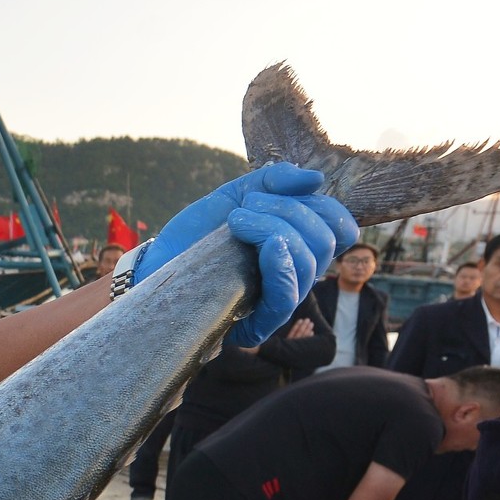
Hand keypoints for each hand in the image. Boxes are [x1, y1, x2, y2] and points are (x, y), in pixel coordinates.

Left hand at [130, 162, 356, 345]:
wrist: (159, 260)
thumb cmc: (198, 232)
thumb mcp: (236, 195)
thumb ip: (274, 181)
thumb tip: (316, 178)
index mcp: (300, 245)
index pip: (340, 228)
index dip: (322, 206)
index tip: (276, 192)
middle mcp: (297, 274)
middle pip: (326, 242)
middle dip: (288, 211)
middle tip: (244, 207)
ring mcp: (278, 298)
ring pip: (309, 263)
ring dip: (275, 229)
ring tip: (237, 220)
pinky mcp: (256, 321)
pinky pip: (286, 297)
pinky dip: (281, 265)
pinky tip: (267, 245)